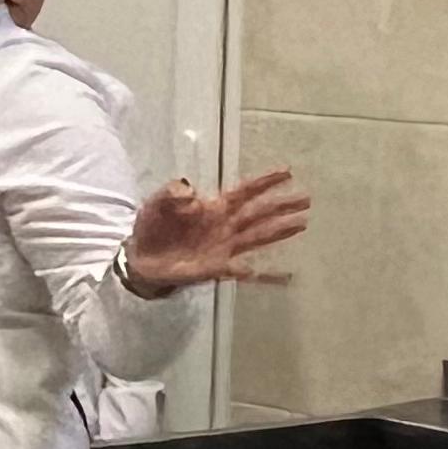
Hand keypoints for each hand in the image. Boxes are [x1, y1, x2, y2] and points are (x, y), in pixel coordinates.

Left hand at [127, 169, 313, 293]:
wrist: (141, 258)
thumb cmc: (152, 227)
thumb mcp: (157, 203)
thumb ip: (173, 193)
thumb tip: (192, 195)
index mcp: (214, 207)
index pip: (244, 191)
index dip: (265, 182)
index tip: (287, 171)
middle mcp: (225, 225)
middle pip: (259, 212)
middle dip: (282, 205)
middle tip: (306, 199)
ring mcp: (224, 247)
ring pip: (258, 236)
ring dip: (279, 230)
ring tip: (302, 223)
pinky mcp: (218, 268)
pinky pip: (244, 272)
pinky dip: (264, 275)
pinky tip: (284, 276)